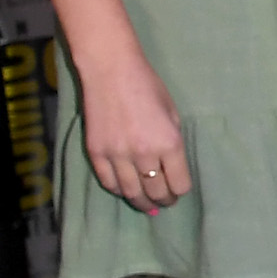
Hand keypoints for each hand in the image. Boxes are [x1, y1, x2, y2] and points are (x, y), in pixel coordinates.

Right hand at [78, 54, 188, 212]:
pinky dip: (119, 190)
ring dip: (142, 202)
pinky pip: (109, 183)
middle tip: (165, 203)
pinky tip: (126, 191)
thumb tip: (172, 169)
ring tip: (147, 205)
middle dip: (163, 201)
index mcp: (169, 143)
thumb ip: (173, 142)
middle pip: (156, 192)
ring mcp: (117, 156)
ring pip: (132, 193)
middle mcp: (144, 154)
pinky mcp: (96, 154)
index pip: (178, 184)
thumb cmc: (148, 87)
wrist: (111, 72)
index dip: (180, 191)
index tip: (179, 191)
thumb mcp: (172, 113)